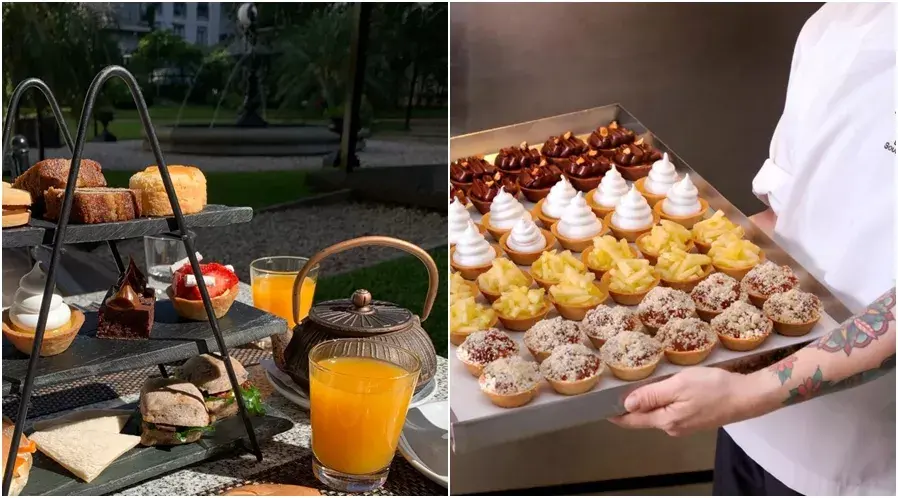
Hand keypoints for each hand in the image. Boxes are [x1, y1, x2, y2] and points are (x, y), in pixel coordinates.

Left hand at [609, 367, 758, 436]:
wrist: (747, 396)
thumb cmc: (714, 388)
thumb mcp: (678, 385)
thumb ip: (652, 395)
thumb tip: (627, 404)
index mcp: (666, 420)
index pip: (632, 421)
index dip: (615, 413)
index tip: (601, 406)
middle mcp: (673, 427)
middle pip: (643, 417)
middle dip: (630, 405)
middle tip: (617, 388)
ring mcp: (684, 425)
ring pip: (657, 413)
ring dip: (647, 401)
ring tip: (637, 384)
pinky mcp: (694, 419)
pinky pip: (670, 410)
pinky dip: (662, 400)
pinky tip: (663, 388)